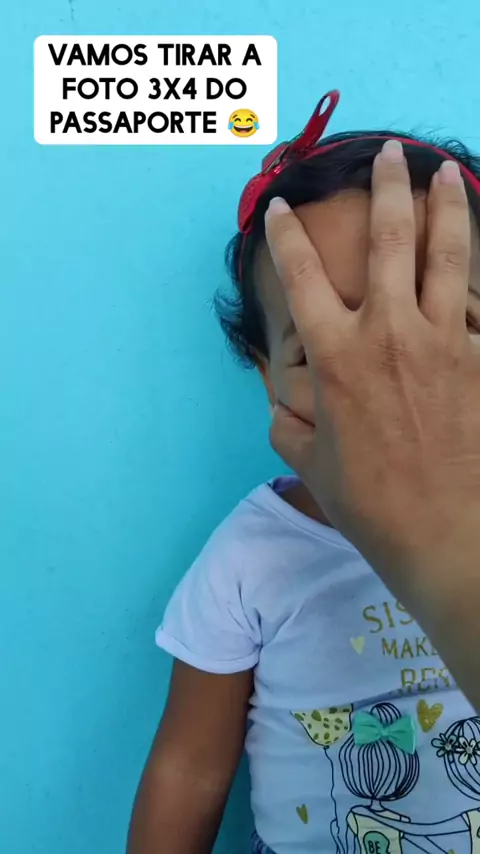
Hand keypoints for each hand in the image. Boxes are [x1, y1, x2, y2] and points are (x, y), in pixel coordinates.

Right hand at [265, 145, 479, 594]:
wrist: (447, 535)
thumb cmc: (370, 503)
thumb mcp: (311, 463)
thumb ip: (289, 424)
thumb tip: (282, 404)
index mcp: (337, 356)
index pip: (302, 277)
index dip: (288, 236)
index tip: (285, 208)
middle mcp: (389, 332)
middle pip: (389, 239)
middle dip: (387, 187)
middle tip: (390, 154)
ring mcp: (444, 340)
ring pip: (446, 253)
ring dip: (445, 205)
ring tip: (445, 172)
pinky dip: (479, 277)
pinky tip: (479, 256)